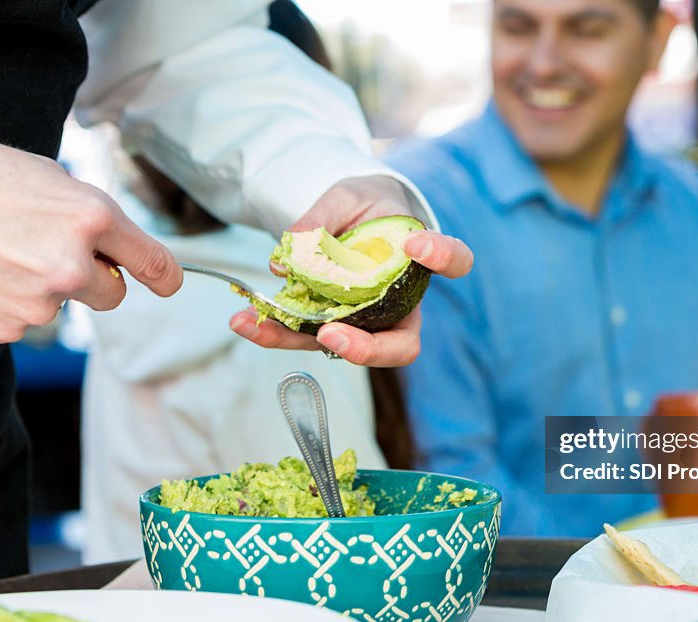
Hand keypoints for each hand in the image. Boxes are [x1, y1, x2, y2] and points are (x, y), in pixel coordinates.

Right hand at [0, 132, 181, 342]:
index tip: (168, 283)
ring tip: (3, 252)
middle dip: (95, 279)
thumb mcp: (51, 180)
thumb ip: (93, 219)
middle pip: (114, 295)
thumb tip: (116, 250)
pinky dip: (10, 301)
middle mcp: (73, 265)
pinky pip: (26, 319)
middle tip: (53, 252)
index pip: (153, 262)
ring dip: (46, 287)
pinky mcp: (8, 325)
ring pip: (64, 306)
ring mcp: (40, 301)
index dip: (166, 276)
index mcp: (93, 218)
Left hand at [230, 175, 473, 365]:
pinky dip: (273, 331)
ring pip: (343, 348)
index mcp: (421, 258)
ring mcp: (366, 322)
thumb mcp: (345, 195)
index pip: (454, 261)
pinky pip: (306, 336)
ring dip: (297, 341)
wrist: (351, 218)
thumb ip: (321, 218)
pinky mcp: (331, 326)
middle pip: (402, 344)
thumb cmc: (364, 204)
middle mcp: (401, 302)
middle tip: (333, 336)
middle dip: (368, 349)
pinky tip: (243, 321)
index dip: (443, 258)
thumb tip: (285, 260)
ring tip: (255, 325)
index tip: (417, 247)